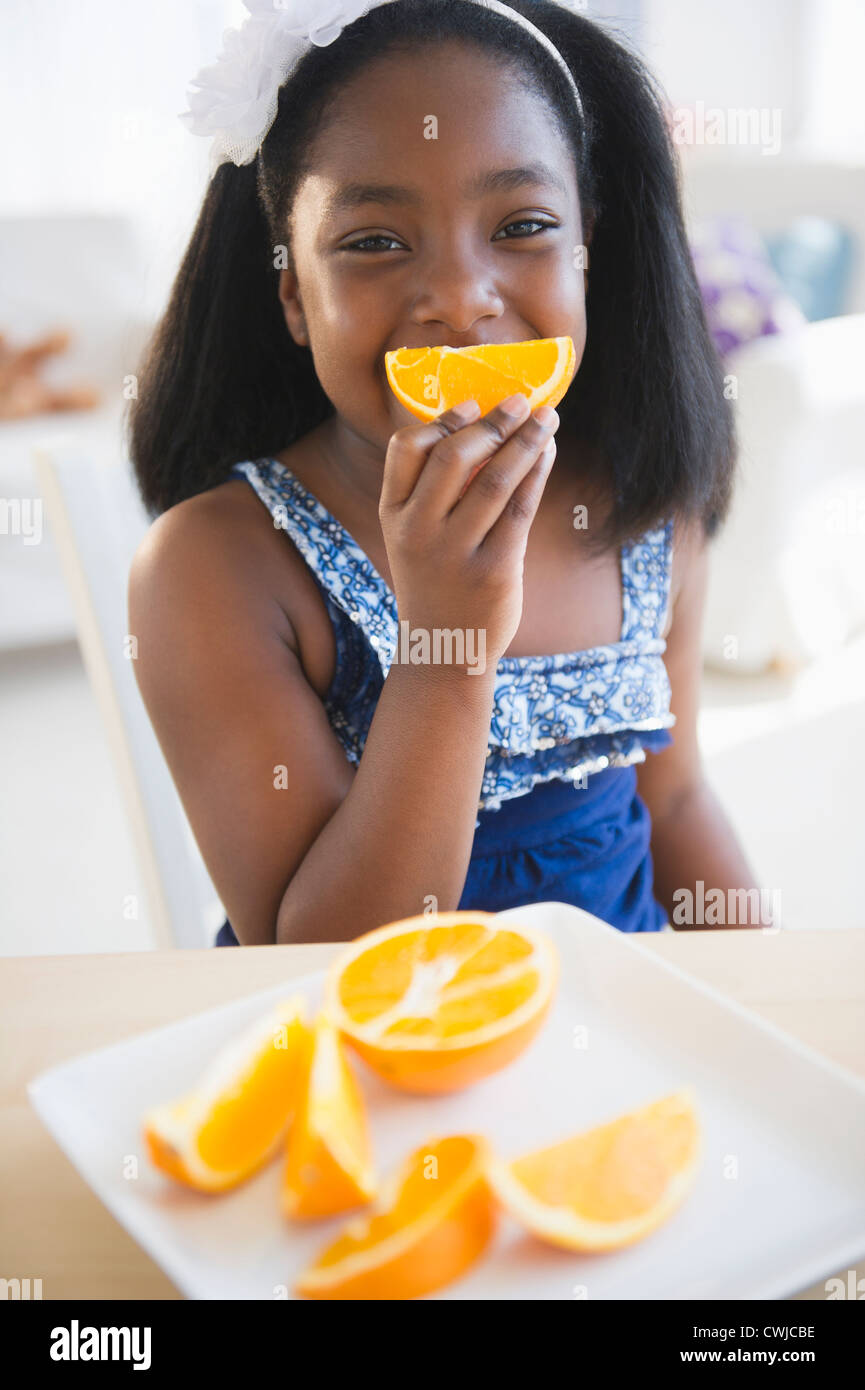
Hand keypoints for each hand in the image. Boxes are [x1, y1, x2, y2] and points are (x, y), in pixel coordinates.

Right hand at [379, 394, 558, 669]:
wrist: (443, 653)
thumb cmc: (434, 583)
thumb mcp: (412, 538)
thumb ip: (431, 492)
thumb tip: (484, 428)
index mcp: (393, 516)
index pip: (405, 449)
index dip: (441, 420)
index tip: (472, 404)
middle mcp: (418, 531)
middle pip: (453, 456)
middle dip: (492, 422)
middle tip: (519, 401)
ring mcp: (455, 552)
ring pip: (495, 479)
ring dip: (525, 441)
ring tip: (546, 418)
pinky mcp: (493, 570)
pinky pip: (520, 509)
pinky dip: (537, 474)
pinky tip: (548, 454)